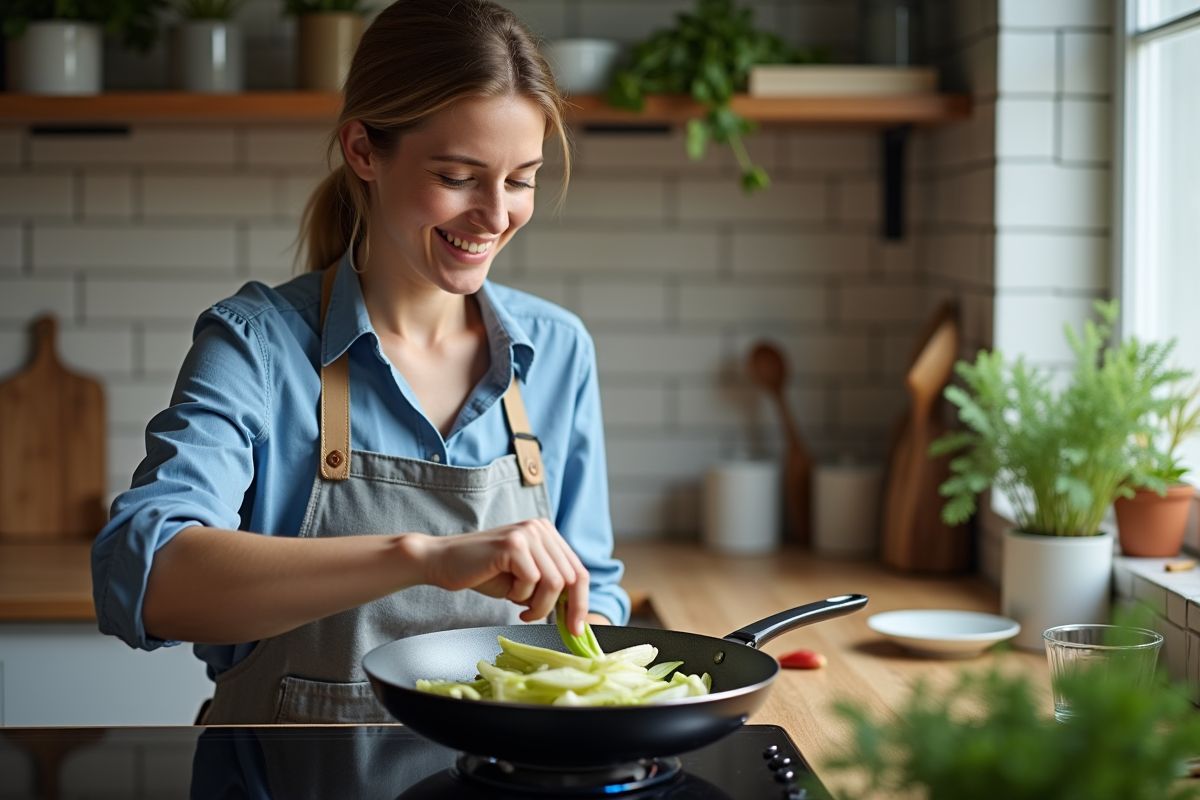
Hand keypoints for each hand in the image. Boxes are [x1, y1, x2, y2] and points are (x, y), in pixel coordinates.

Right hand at [404, 518, 590, 634]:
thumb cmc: (483, 573)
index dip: (582, 602)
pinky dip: (522, 597)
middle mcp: (540, 528)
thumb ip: (549, 585)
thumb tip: (576, 614)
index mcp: (547, 533)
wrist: (443, 561)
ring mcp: (527, 534)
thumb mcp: (524, 578)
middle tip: (552, 626)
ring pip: (555, 583)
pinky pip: (532, 581)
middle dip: (565, 609)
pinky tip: (508, 595)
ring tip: (521, 608)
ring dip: (539, 606)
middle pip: (573, 577)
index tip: (577, 629)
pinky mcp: (513, 545)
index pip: (578, 570)